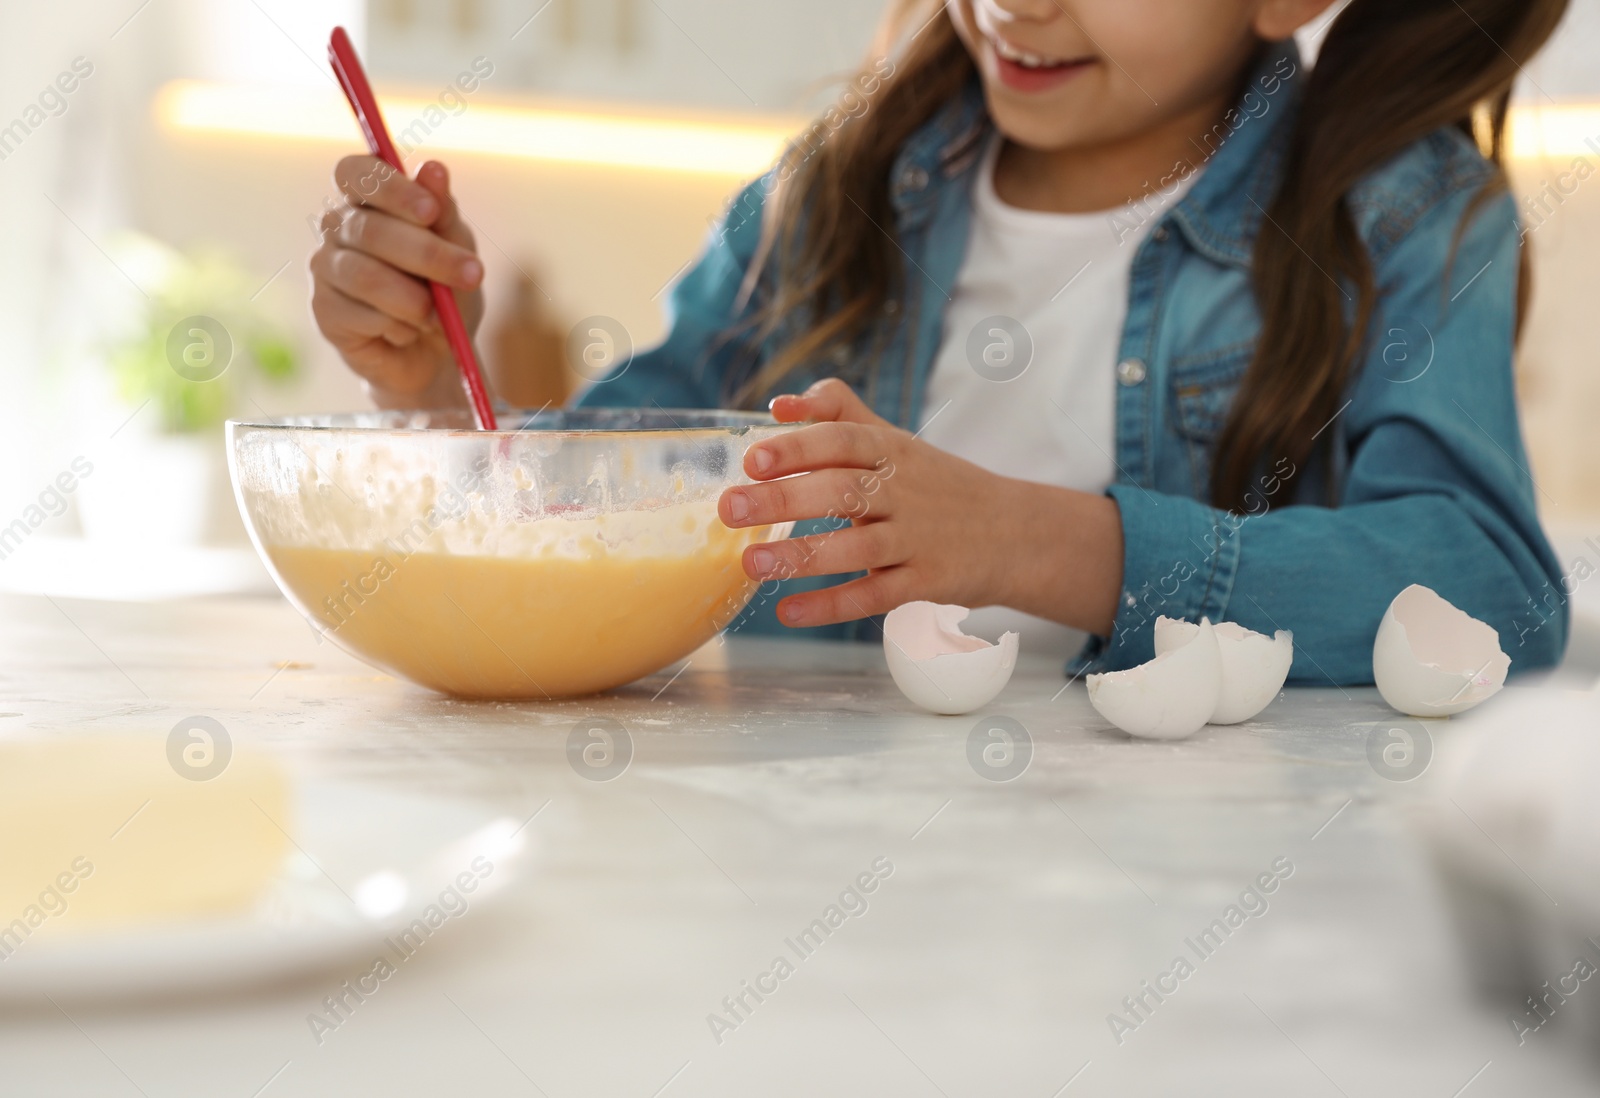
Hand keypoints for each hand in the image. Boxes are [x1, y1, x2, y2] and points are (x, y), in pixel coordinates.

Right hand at [310, 157, 485, 407]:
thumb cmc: (445, 291)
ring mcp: (326, 267)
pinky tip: (405, 332)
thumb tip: (434, 169)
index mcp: (368, 199)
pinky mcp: (324, 310)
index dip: (391, 189)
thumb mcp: (457, 248)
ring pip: (366, 275)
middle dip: (428, 254)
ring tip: (435, 315)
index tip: (431, 212)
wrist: (436, 354)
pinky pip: (361, 314)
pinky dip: (397, 327)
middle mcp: (339, 227)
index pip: (356, 172)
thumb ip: (444, 212)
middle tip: (471, 275)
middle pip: (370, 229)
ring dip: (413, 300)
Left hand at [718, 379, 1125, 632]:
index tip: (753, 459)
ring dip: (802, 556)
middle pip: (843, 491)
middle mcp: (906, 491)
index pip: (843, 441)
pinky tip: (789, 612)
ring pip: (857, 547)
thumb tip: (778, 404)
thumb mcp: (897, 442)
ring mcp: (919, 539)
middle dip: (784, 499)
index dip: (800, 447)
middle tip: (731, 509)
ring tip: (751, 563)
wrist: (1016, 533)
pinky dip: (833, 606)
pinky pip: (877, 596)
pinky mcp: (928, 582)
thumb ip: (839, 416)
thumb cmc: (939, 485)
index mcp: (894, 452)